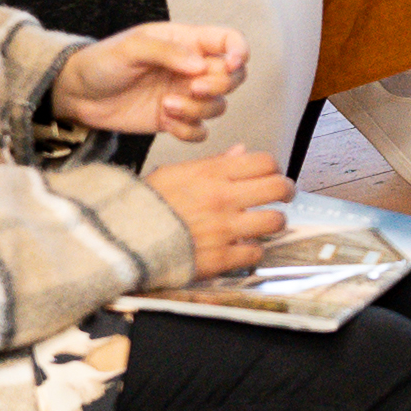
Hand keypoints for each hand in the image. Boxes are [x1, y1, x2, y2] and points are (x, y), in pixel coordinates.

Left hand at [57, 22, 250, 139]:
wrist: (77, 94)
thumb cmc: (102, 61)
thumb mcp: (131, 48)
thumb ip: (166, 52)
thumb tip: (200, 65)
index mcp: (186, 41)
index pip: (229, 40)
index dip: (239, 51)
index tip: (230, 64)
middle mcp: (191, 68)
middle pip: (233, 77)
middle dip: (220, 85)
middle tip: (192, 88)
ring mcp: (184, 95)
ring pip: (218, 107)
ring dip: (198, 109)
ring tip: (166, 105)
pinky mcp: (174, 120)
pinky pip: (199, 131)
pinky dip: (189, 130)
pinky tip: (166, 122)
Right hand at [149, 153, 293, 281]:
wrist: (123, 240)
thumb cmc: (146, 205)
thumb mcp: (174, 173)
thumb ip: (213, 163)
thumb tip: (242, 152)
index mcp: (211, 173)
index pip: (265, 162)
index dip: (274, 168)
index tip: (271, 175)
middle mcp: (223, 199)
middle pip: (278, 188)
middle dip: (286, 191)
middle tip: (283, 196)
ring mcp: (224, 230)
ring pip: (275, 222)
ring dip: (272, 223)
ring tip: (264, 224)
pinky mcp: (220, 259)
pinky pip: (256, 253)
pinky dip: (252, 251)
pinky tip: (242, 247)